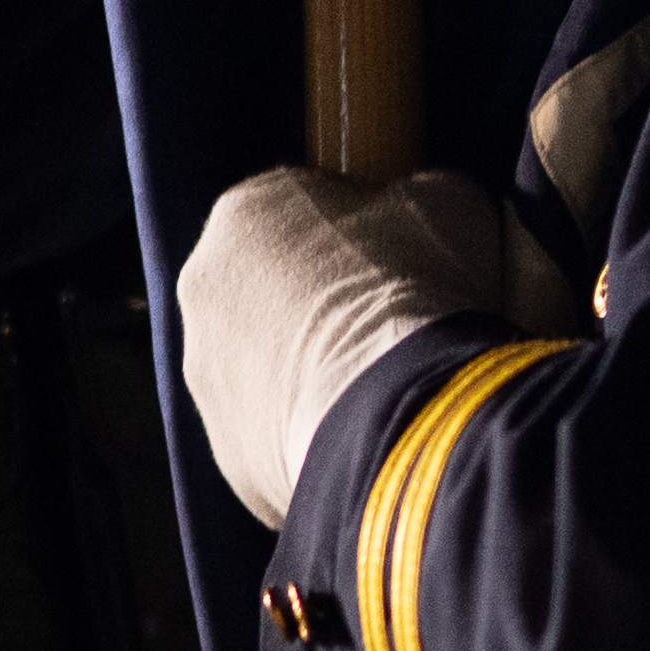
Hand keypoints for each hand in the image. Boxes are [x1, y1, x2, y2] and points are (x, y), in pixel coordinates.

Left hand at [177, 164, 538, 523]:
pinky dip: (316, 434)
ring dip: (312, 373)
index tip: (396, 253)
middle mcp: (204, 292)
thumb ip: (412, 196)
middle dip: (317, 304)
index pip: (292, 207)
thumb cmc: (418, 289)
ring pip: (264, 369)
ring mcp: (208, 380)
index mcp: (244, 213)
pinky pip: (275, 438)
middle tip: (387, 323)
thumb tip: (417, 210)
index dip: (351, 229)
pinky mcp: (230, 454)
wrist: (401, 408)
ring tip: (383, 387)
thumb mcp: (445, 201)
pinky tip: (370, 435)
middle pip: (266, 289)